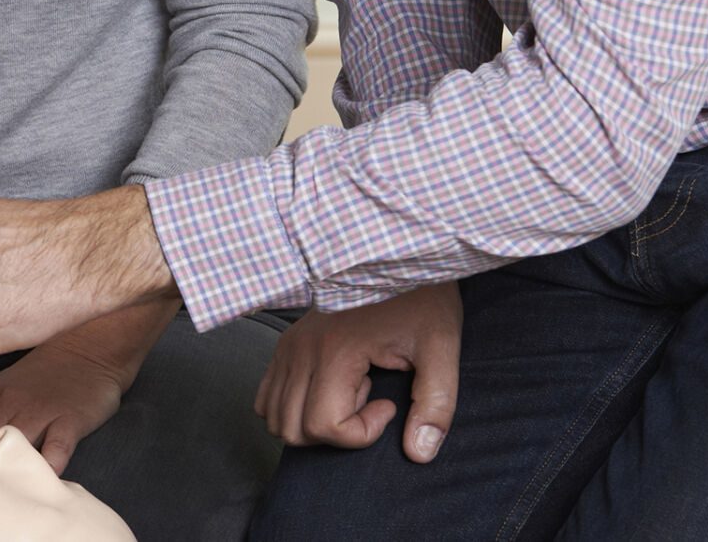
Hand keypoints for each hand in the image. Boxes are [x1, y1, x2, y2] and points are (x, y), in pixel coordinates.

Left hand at [0, 345, 130, 474]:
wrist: (85, 349)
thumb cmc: (39, 378)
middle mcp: (2, 405)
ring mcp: (36, 413)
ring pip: (11, 452)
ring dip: (10, 476)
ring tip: (11, 496)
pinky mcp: (68, 421)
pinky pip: (54, 452)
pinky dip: (49, 469)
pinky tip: (46, 480)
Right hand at [255, 282, 460, 462]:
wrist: (397, 255)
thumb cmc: (421, 300)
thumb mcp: (441, 349)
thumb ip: (435, 404)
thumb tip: (420, 452)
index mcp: (335, 351)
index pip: (324, 426)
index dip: (361, 432)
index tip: (388, 403)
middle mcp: (300, 350)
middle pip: (293, 429)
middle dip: (335, 431)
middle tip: (369, 397)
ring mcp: (288, 346)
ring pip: (274, 417)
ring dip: (312, 420)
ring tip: (351, 390)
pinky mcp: (285, 344)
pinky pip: (266, 396)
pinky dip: (292, 407)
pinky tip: (330, 388)